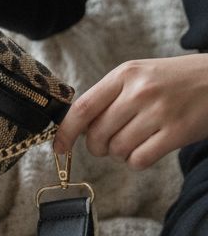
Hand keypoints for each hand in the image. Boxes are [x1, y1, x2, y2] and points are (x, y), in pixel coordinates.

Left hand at [53, 54, 207, 169]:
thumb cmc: (174, 80)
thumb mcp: (140, 75)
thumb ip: (110, 95)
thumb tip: (78, 126)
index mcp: (125, 74)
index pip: (83, 107)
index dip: (66, 132)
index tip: (58, 147)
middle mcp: (139, 91)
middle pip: (97, 134)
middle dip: (97, 147)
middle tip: (108, 144)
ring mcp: (159, 112)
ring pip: (118, 149)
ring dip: (120, 154)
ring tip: (135, 141)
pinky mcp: (176, 132)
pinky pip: (139, 159)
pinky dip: (137, 161)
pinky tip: (147, 149)